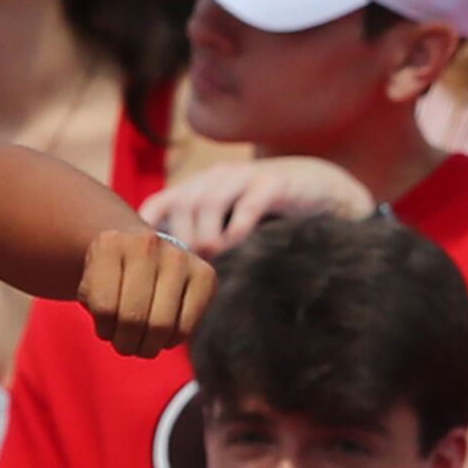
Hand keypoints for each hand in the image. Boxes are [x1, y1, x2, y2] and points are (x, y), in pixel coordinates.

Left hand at [78, 221, 211, 356]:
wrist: (142, 252)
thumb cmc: (112, 280)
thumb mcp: (90, 288)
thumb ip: (93, 307)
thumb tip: (123, 330)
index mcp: (109, 244)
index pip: (104, 308)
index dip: (103, 328)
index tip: (105, 325)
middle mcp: (147, 244)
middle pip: (133, 319)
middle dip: (125, 343)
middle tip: (124, 342)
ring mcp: (179, 256)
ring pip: (160, 326)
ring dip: (146, 347)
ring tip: (141, 342)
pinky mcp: (205, 274)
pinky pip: (185, 328)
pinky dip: (170, 341)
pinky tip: (163, 332)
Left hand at [140, 155, 377, 255]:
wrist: (320, 187)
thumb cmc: (269, 217)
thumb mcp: (230, 228)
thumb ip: (204, 247)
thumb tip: (171, 289)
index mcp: (201, 189)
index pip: (160, 204)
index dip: (147, 232)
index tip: (148, 264)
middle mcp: (218, 178)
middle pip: (183, 203)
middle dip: (181, 239)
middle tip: (189, 270)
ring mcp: (246, 177)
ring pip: (209, 200)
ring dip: (205, 235)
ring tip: (212, 261)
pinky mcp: (275, 184)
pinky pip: (249, 202)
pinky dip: (238, 226)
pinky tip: (237, 247)